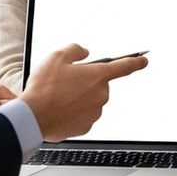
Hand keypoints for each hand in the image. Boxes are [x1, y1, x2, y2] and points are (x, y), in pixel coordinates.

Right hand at [20, 44, 147, 141]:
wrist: (32, 116)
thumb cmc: (44, 87)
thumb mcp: (57, 57)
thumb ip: (75, 50)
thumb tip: (84, 53)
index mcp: (98, 75)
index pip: (125, 66)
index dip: (136, 61)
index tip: (144, 60)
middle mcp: (101, 94)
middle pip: (98, 85)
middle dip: (85, 84)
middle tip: (65, 84)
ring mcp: (95, 112)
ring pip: (90, 101)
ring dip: (78, 99)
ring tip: (58, 98)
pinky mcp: (86, 126)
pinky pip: (82, 116)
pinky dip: (73, 113)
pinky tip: (59, 110)